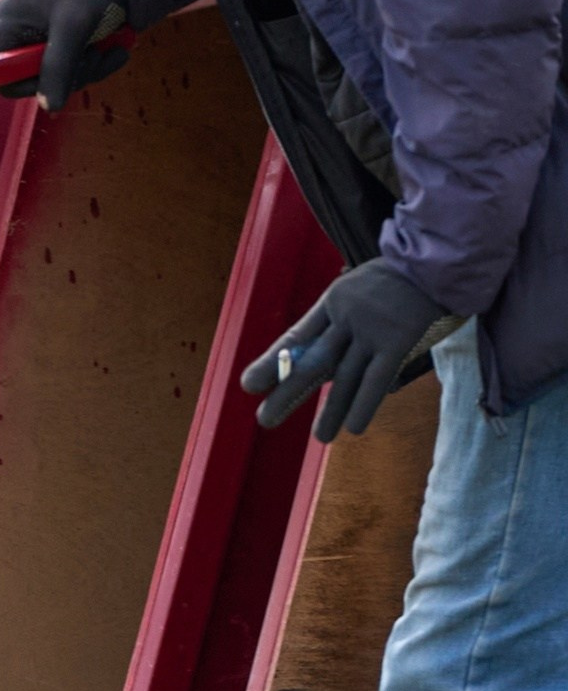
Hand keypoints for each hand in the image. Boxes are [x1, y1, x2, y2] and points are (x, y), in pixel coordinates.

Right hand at [0, 0, 131, 112]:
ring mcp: (40, 38)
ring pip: (54, 76)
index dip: (15, 83)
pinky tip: (115, 50)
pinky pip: (71, 67)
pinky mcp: (60, 42)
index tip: (48, 80)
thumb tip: (49, 107)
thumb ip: (59, 67)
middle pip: (27, 77)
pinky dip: (95, 64)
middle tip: (92, 61)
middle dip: (65, 77)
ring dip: (86, 71)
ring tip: (110, 50)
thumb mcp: (74, 25)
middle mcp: (19, 32)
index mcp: (9, 22)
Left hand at [240, 259, 457, 441]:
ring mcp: (372, 330)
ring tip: (321, 437)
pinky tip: (352, 428)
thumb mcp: (364, 284)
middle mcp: (347, 318)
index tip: (249, 383)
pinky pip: (377, 379)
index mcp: (334, 301)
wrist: (441, 253)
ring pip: (345, 377)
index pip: (297, 337)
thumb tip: (331, 347)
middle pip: (312, 362)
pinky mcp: (398, 340)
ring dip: (332, 410)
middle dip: (287, 393)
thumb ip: (347, 313)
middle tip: (264, 420)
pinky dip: (364, 404)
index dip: (273, 362)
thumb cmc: (405, 272)